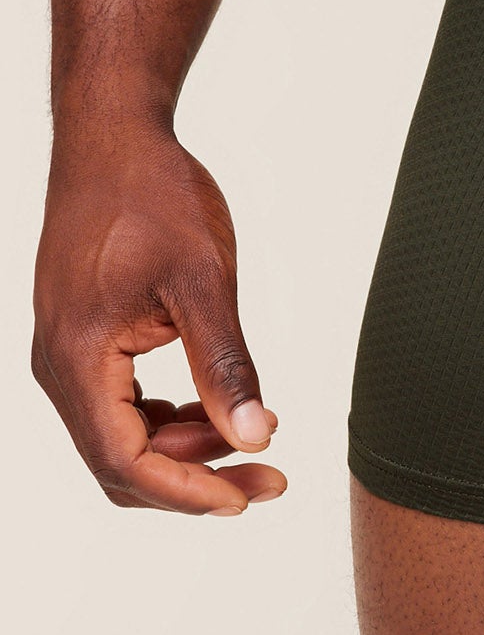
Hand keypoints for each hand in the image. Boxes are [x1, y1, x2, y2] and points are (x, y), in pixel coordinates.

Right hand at [33, 127, 285, 514]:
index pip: (127, 461)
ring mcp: (66, 355)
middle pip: (121, 464)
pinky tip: (218, 407)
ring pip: (121, 439)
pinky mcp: (82, 340)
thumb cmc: (154, 197)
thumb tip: (257, 436)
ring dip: (187, 451)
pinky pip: (119, 407)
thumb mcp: (205, 282)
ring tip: (256, 433)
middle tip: (273, 476)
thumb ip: (226, 366)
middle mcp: (59, 367)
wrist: (113, 140)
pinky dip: (170, 420)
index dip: (190, 492)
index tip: (252, 494)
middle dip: (198, 480)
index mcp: (79, 358)